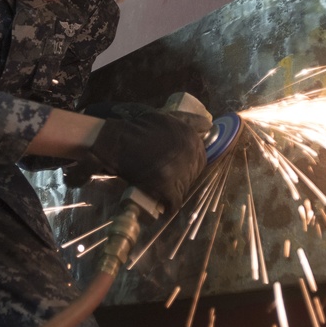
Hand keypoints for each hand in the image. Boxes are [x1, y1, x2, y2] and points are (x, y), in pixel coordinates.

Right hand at [83, 110, 206, 212]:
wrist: (117, 141)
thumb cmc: (139, 128)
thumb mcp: (167, 118)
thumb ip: (189, 120)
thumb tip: (209, 123)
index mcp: (192, 138)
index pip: (200, 160)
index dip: (188, 168)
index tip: (175, 171)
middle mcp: (190, 153)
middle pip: (192, 176)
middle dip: (181, 181)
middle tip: (166, 184)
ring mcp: (179, 170)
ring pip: (183, 190)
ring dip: (174, 194)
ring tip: (162, 194)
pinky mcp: (167, 186)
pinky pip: (174, 203)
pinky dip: (169, 207)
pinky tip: (164, 208)